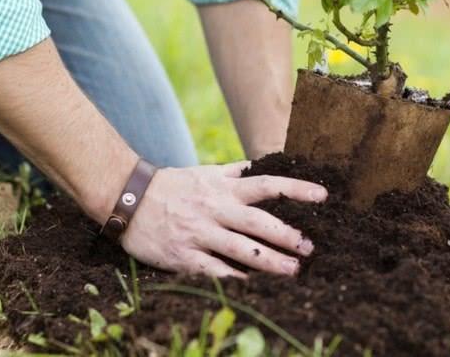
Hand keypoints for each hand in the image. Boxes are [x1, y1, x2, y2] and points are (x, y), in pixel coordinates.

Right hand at [120, 161, 327, 277]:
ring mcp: (199, 232)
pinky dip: (235, 278)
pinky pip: (214, 270)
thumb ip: (234, 172)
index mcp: (223, 187)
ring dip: (270, 261)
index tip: (322, 196)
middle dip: (287, 235)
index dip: (295, 189)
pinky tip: (254, 286)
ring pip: (240, 249)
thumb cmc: (172, 186)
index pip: (267, 184)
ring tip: (293, 271)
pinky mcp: (184, 256)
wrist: (127, 198)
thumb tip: (262, 163)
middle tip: (310, 247)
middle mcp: (215, 208)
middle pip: (258, 221)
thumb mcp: (205, 172)